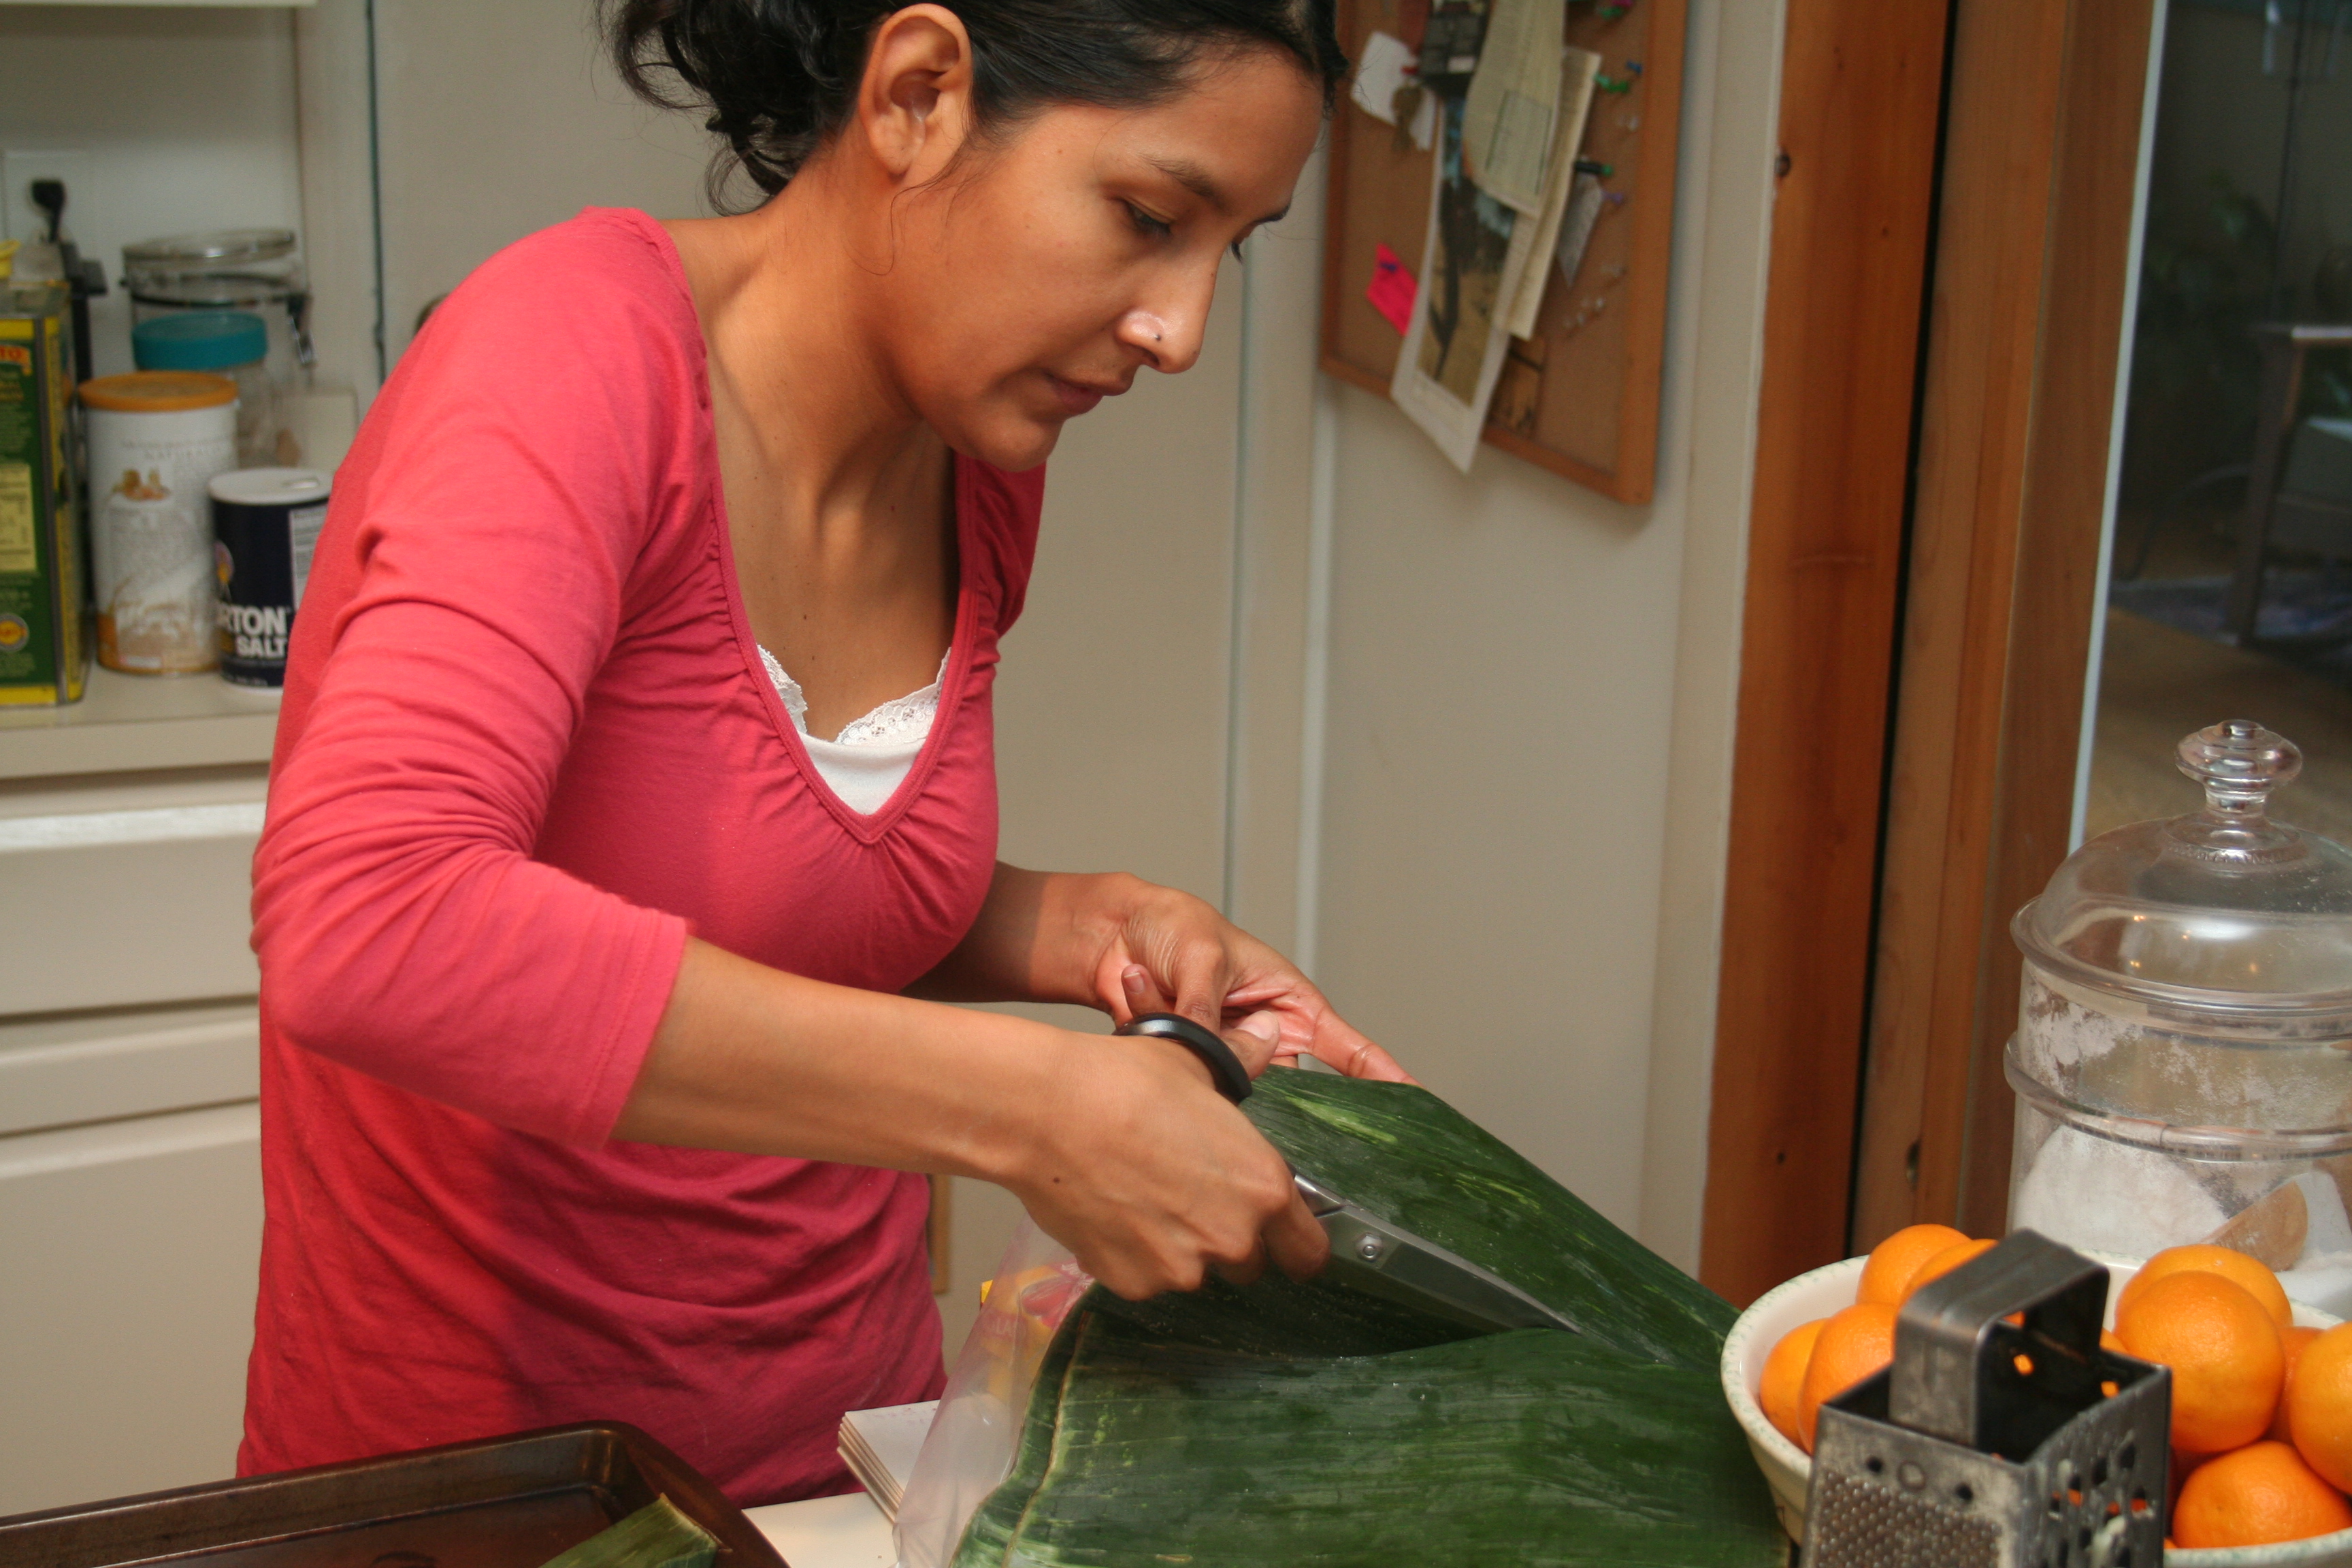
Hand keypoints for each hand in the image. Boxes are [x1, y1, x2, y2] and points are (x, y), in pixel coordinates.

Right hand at [1005, 1022, 1329, 1299]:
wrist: (1046, 1113)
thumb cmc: (1124, 1083)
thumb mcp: (1196, 1065)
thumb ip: (1243, 1062)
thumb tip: (1268, 1034)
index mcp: (1263, 1187)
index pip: (1308, 1251)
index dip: (1296, 1243)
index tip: (1280, 1235)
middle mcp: (1231, 1238)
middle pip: (1250, 1263)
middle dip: (1228, 1238)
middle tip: (1192, 1197)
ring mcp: (1180, 1269)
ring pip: (1194, 1271)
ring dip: (1180, 1248)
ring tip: (1142, 1196)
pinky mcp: (1131, 1284)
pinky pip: (1146, 1278)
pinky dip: (1134, 1256)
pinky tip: (1112, 1211)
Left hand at [1082, 878, 1414, 1083]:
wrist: (1112, 934)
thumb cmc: (1173, 926)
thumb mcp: (1203, 956)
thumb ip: (1209, 1009)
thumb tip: (1211, 1053)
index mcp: (1289, 1003)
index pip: (1348, 1050)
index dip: (1383, 1080)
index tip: (1412, 1107)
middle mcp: (1264, 1037)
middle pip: (1291, 1091)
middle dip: (1265, 1086)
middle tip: (1240, 1073)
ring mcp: (1226, 1058)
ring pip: (1230, 1090)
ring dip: (1190, 1044)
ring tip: (1162, 990)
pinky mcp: (1188, 1069)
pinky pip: (1179, 1074)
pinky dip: (1153, 1029)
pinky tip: (1139, 988)